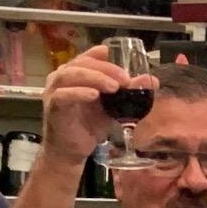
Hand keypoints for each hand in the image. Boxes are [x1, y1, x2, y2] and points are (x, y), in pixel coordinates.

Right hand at [38, 47, 124, 166]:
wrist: (71, 151)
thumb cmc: (89, 126)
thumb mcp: (113, 108)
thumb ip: (129, 94)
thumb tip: (153, 82)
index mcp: (77, 73)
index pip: (89, 56)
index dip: (105, 55)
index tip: (125, 59)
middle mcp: (63, 77)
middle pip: (83, 63)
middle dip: (106, 68)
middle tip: (125, 79)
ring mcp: (55, 91)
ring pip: (71, 75)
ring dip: (94, 77)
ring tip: (113, 87)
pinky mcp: (53, 106)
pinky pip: (63, 95)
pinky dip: (79, 92)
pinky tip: (94, 95)